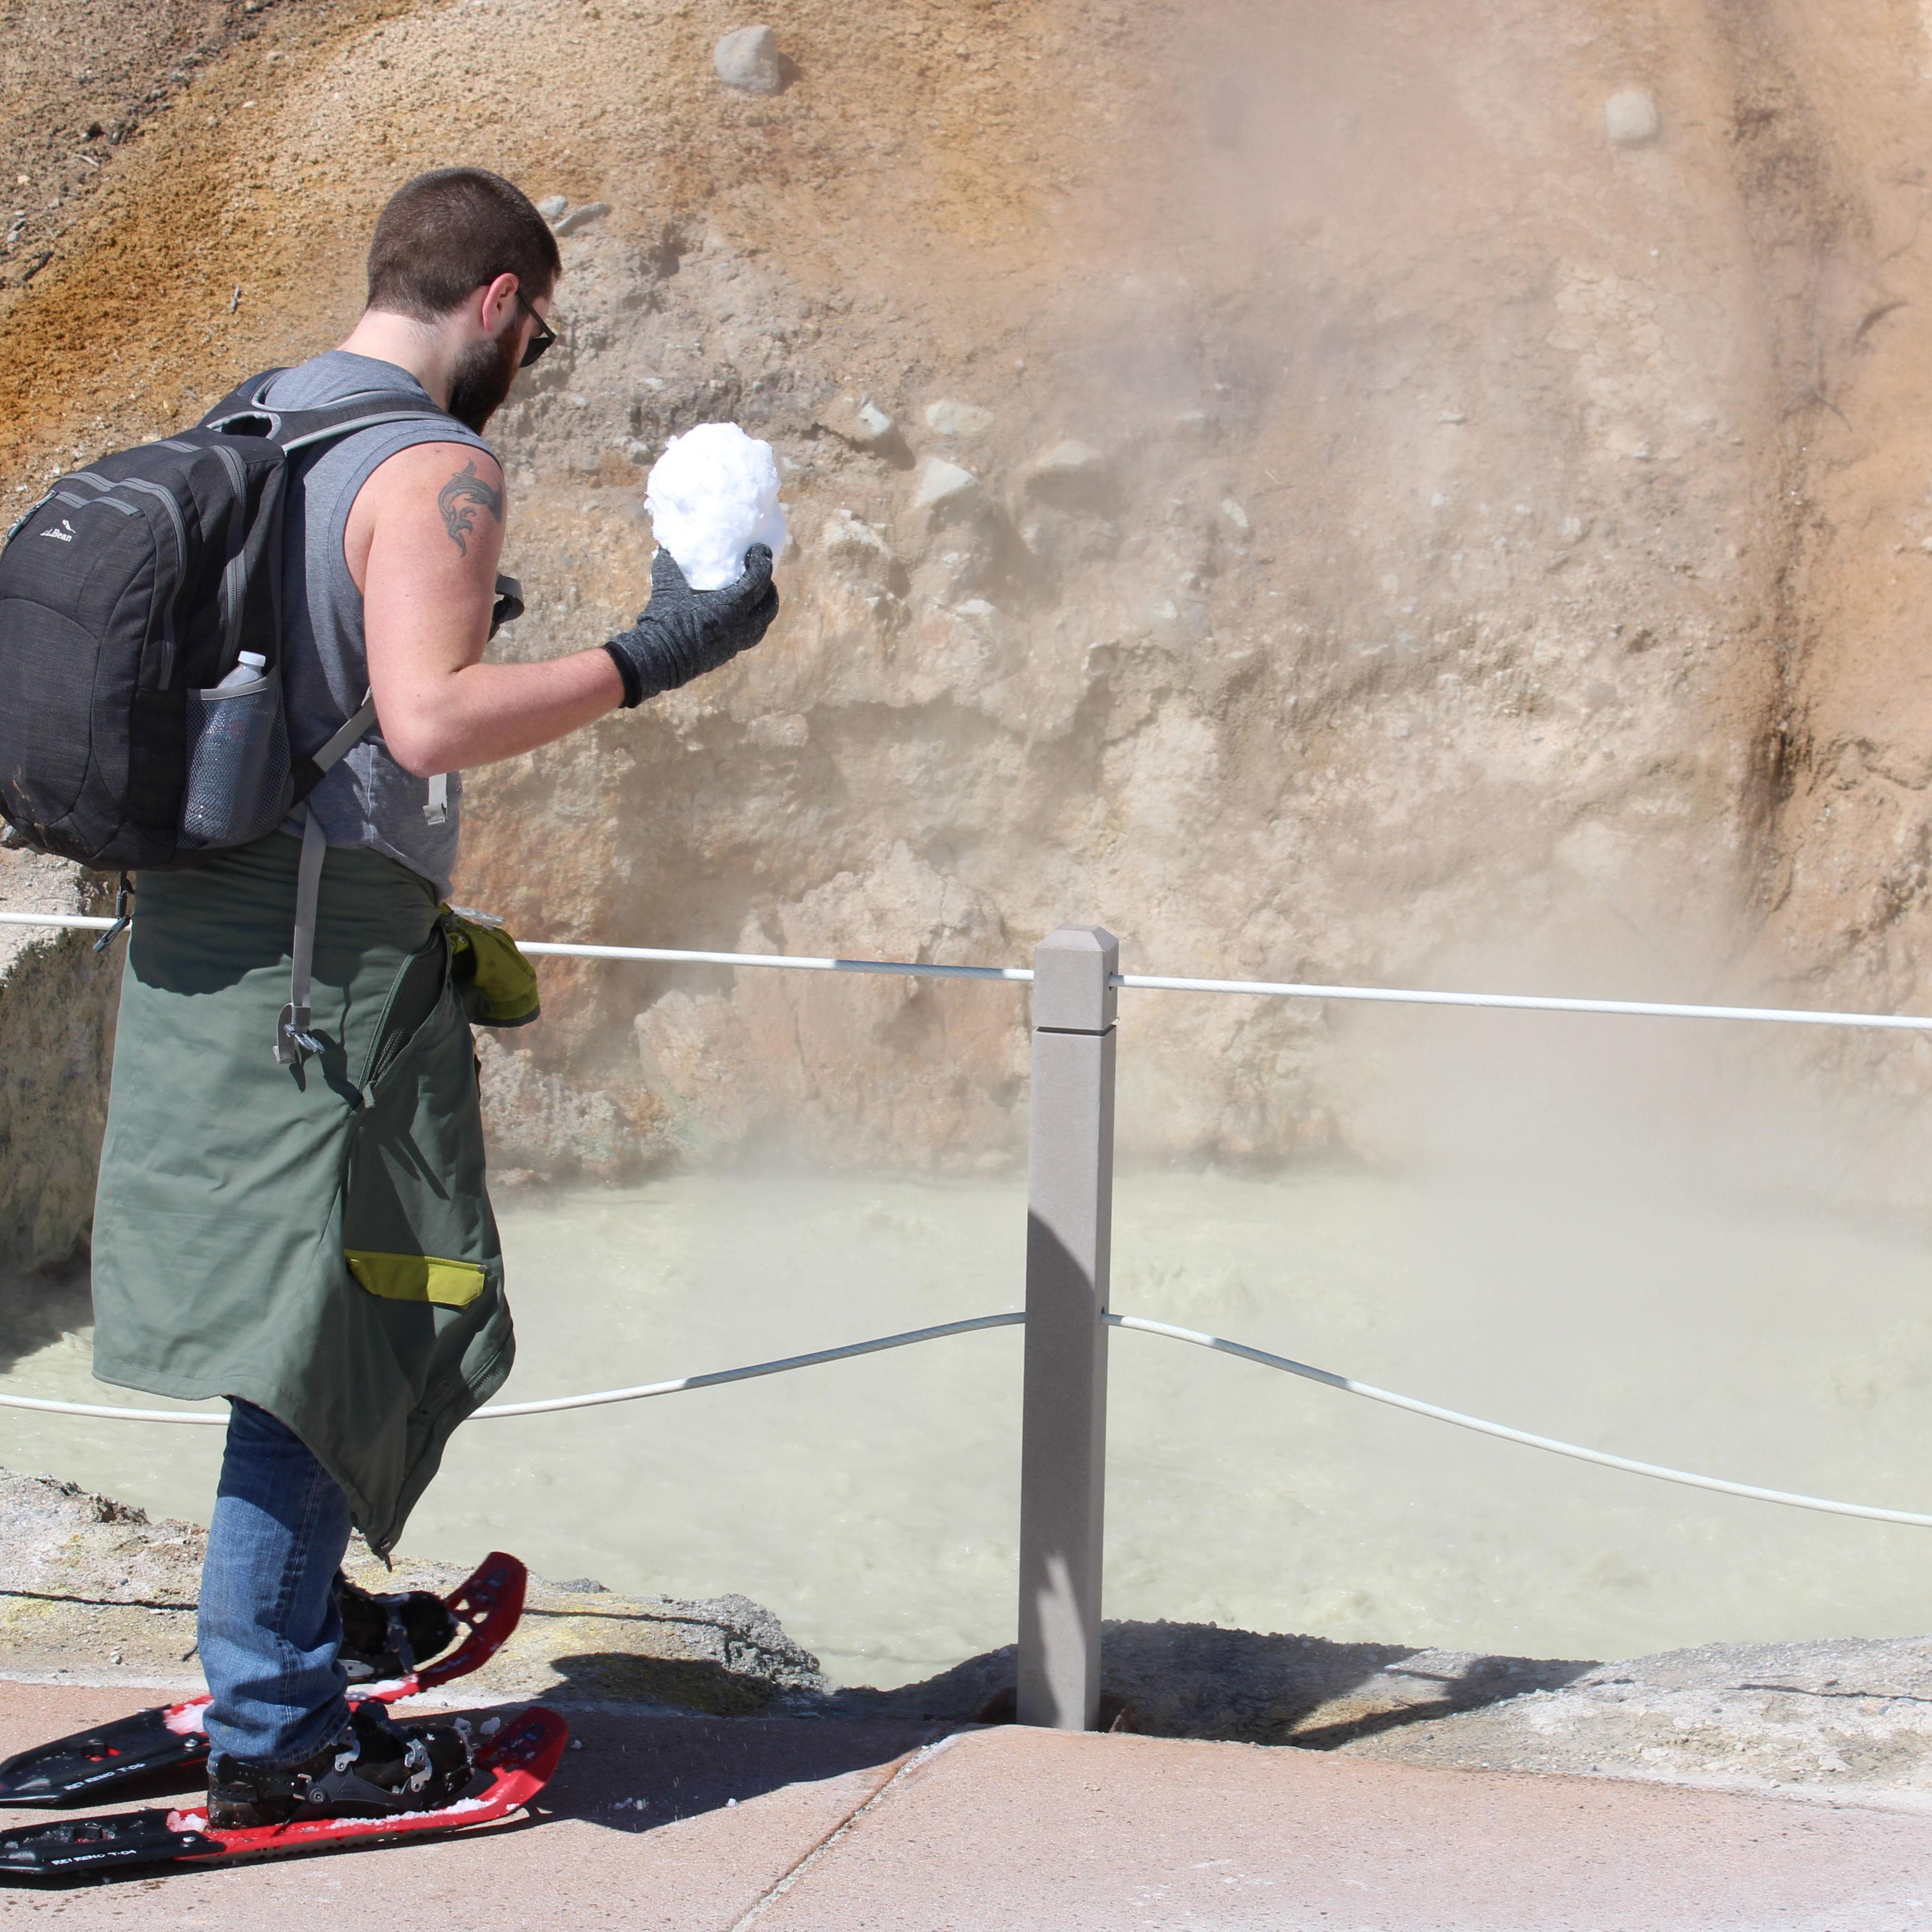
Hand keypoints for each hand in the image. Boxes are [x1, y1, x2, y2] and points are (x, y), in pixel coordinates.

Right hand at [601, 544, 778, 707]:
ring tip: (757, 598)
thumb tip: (666, 544)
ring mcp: (735, 643)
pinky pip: (748, 638)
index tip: (761, 551)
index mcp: (731, 606)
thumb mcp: (667, 585)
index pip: (758, 581)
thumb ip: (670, 561)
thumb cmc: (664, 618)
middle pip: (768, 606)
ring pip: (761, 626)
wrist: (659, 656)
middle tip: (762, 575)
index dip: (763, 563)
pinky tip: (741, 618)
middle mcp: (739, 626)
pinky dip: (752, 626)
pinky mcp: (727, 654)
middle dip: (769, 589)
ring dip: (763, 610)